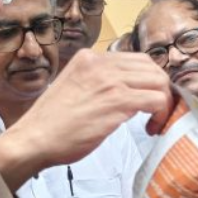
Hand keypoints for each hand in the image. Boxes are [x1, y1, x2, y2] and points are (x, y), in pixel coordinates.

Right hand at [0, 50, 172, 188]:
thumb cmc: (51, 123)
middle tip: (156, 113)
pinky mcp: (117, 101)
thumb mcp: (74, 88)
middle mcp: (100, 63)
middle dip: (160, 90)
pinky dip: (161, 114)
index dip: (147, 81)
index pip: (134, 60)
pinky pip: (157, 100)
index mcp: (89, 58)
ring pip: (158, 81)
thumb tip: (124, 92)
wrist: (34, 139)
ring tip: (154, 122)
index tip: (146, 101)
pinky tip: (150, 128)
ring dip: (163, 103)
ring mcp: (109, 81)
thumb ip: (96, 83)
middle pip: (151, 67)